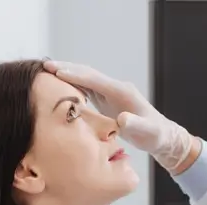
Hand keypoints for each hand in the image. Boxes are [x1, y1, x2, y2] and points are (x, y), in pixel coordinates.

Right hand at [43, 60, 194, 170]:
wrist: (162, 136)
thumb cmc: (154, 135)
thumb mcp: (147, 132)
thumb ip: (135, 125)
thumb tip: (122, 120)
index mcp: (122, 92)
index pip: (94, 79)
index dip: (75, 75)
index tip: (56, 71)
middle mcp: (115, 88)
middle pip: (87, 73)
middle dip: (67, 68)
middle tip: (45, 66)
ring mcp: (111, 93)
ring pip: (86, 79)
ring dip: (67, 74)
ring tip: (46, 72)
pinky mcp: (108, 100)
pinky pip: (88, 88)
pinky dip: (73, 85)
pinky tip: (60, 87)